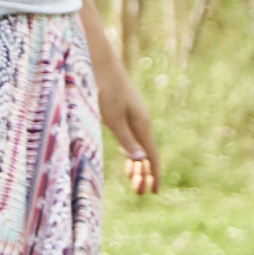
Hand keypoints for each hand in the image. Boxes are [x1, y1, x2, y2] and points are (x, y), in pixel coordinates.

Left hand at [95, 56, 162, 200]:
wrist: (98, 62)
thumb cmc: (104, 89)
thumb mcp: (113, 118)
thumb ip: (127, 139)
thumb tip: (142, 161)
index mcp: (141, 123)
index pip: (151, 154)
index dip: (154, 173)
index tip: (154, 191)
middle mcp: (139, 121)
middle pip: (146, 152)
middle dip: (145, 173)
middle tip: (141, 193)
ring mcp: (131, 116)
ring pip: (138, 146)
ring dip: (137, 165)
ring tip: (135, 182)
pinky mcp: (120, 112)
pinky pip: (130, 138)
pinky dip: (130, 152)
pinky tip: (129, 159)